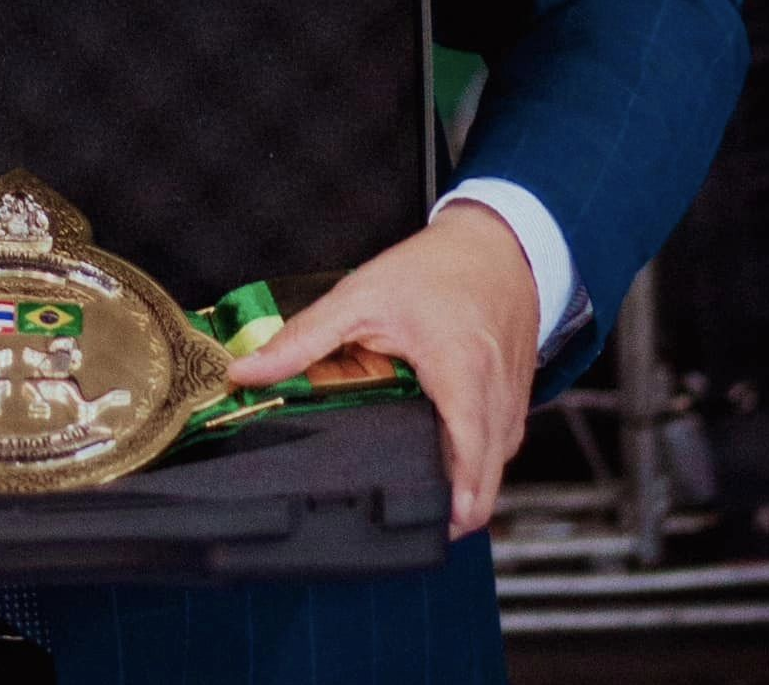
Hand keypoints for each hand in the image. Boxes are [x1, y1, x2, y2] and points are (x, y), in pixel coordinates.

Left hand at [225, 202, 538, 538]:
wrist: (494, 242)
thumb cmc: (433, 267)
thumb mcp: (360, 297)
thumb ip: (305, 339)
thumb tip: (249, 373)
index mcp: (460, 370)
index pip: (467, 456)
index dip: (454, 500)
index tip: (431, 526)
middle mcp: (496, 391)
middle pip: (488, 472)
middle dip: (459, 506)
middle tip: (418, 522)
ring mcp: (514, 395)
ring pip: (500, 460)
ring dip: (471, 483)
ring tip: (431, 500)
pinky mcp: (518, 393)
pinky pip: (505, 439)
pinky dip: (483, 457)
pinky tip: (453, 462)